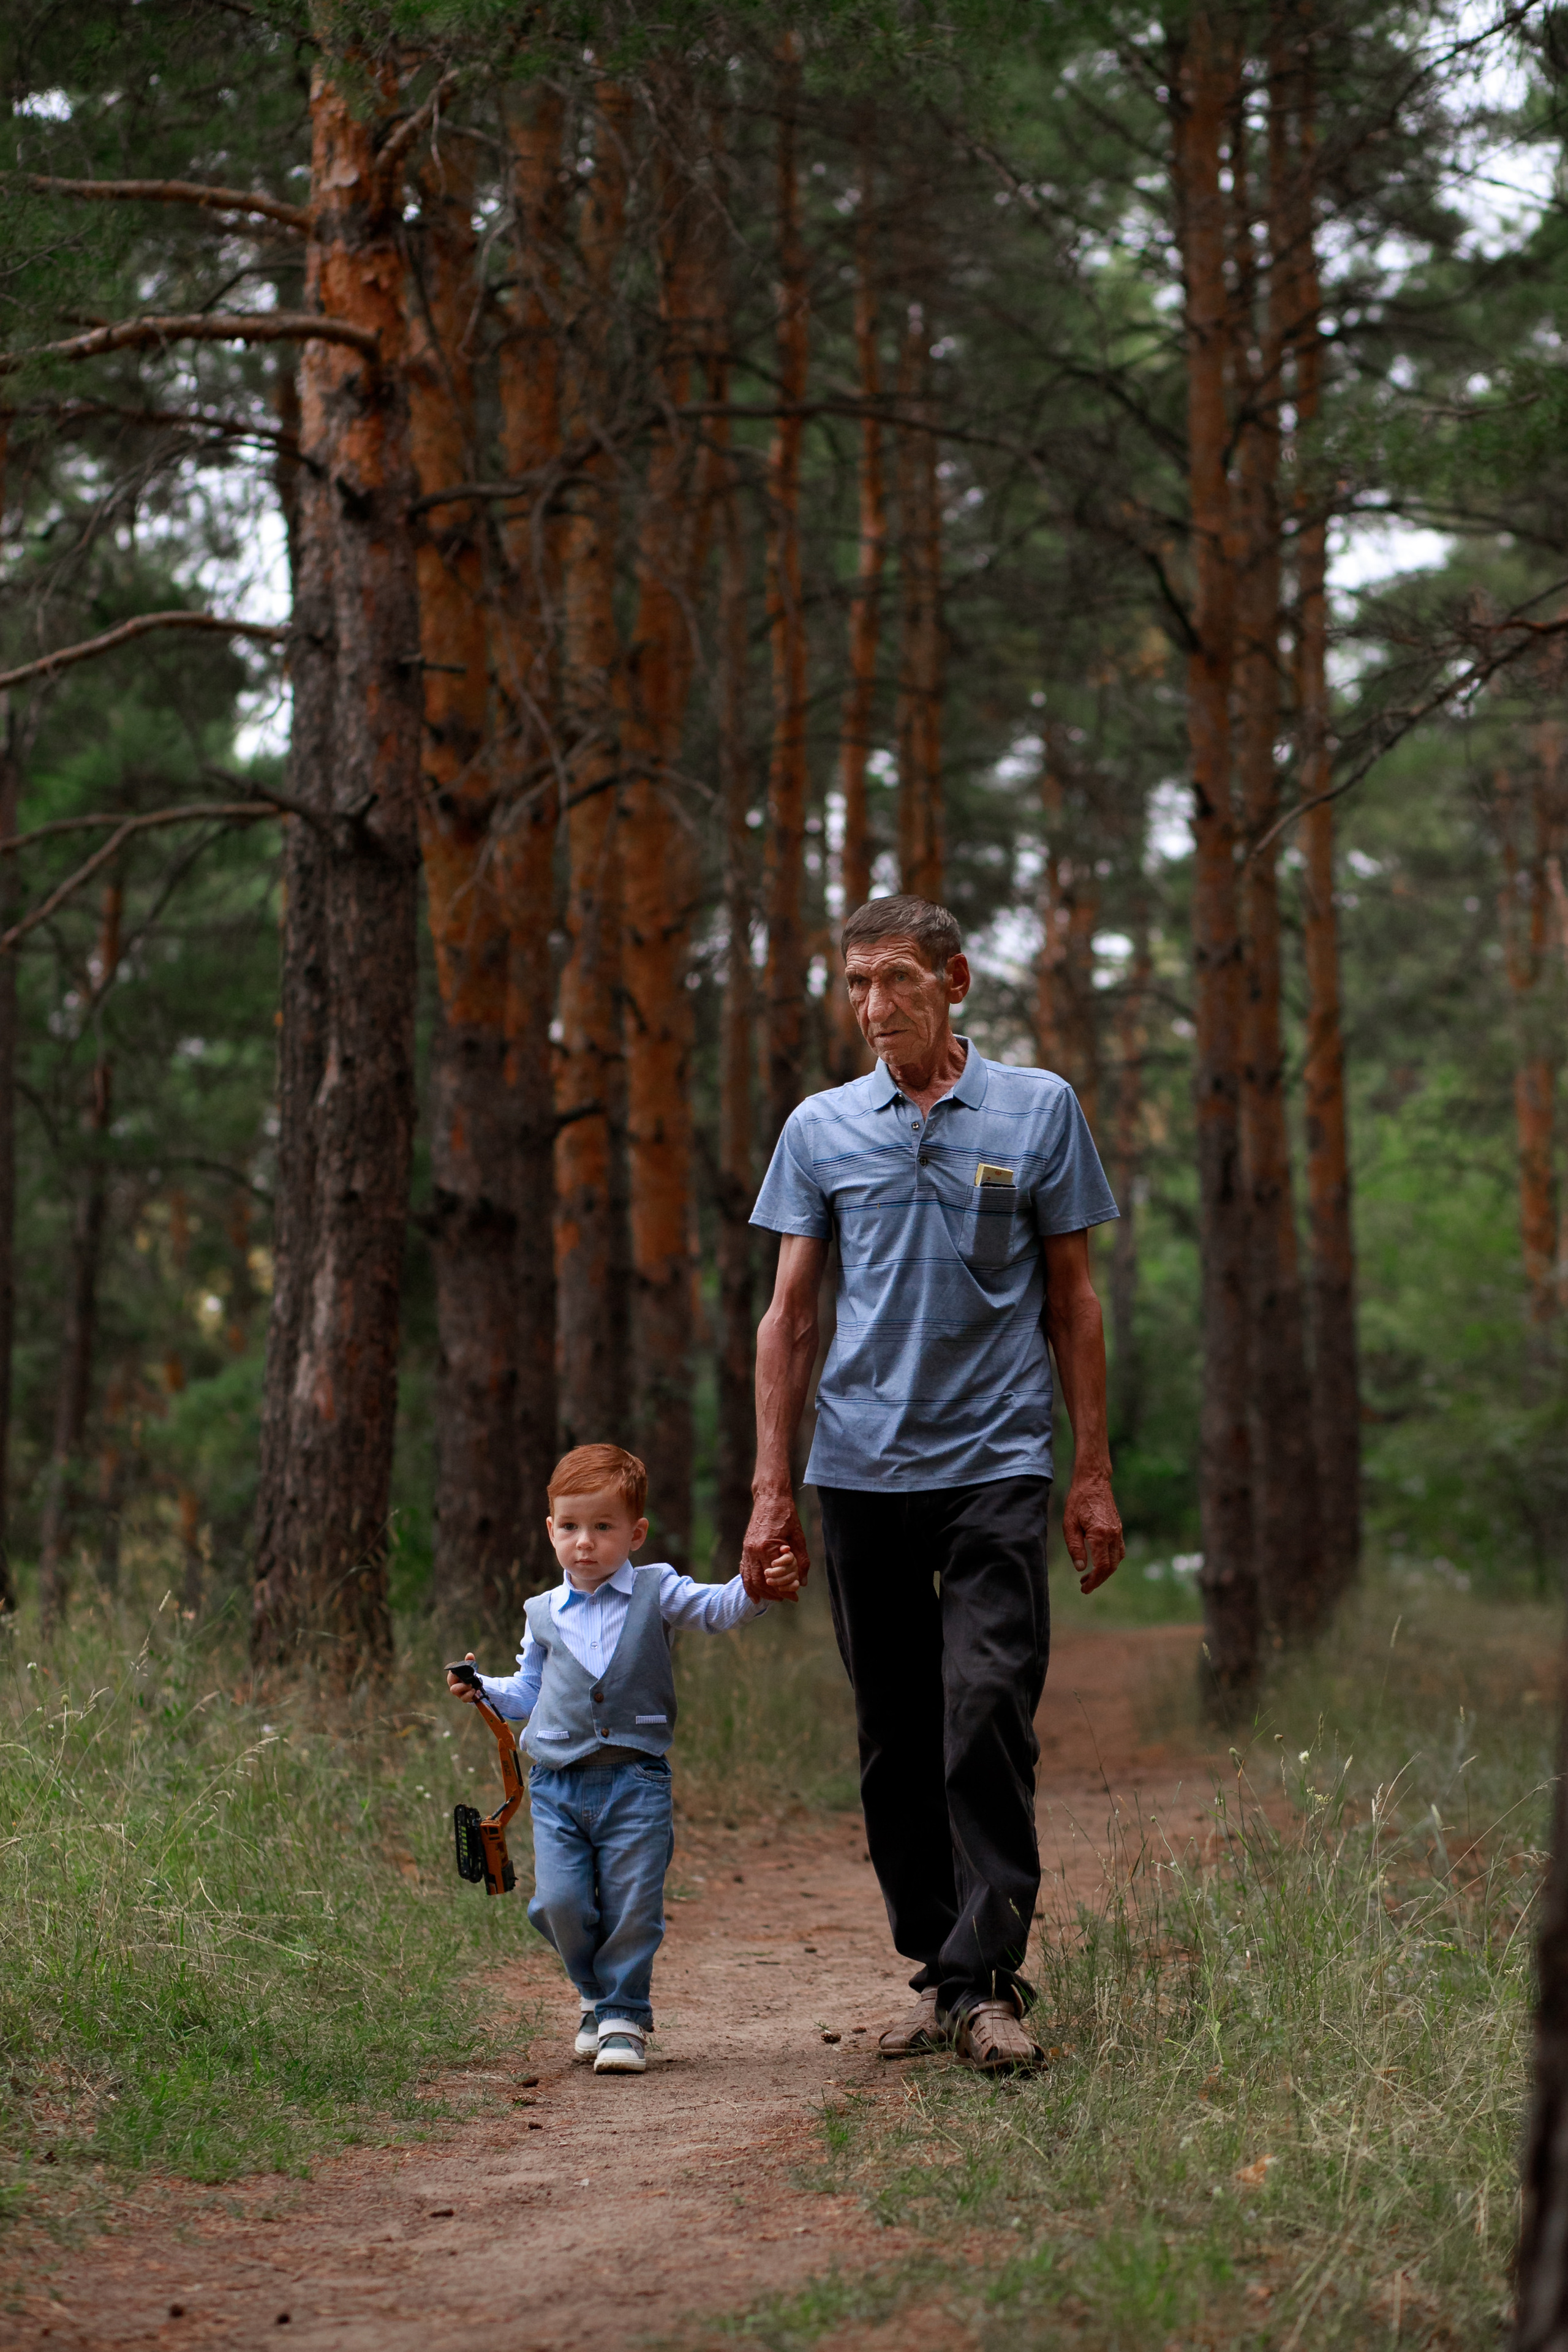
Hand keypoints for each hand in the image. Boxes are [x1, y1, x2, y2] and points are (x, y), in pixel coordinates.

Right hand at [445, 1650, 480, 1703]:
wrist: (474, 1684)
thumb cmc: (469, 1675)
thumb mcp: (470, 1668)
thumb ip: (469, 1662)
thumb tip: (470, 1655)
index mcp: (454, 1677)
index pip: (451, 1676)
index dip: (453, 1675)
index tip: (458, 1674)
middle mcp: (454, 1686)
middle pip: (452, 1688)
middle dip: (461, 1686)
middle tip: (469, 1684)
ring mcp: (459, 1693)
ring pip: (458, 1695)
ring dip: (466, 1691)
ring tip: (472, 1687)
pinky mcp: (464, 1698)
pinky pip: (464, 1699)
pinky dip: (470, 1695)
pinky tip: (475, 1691)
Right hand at [740, 1488, 808, 1603]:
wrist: (770, 1497)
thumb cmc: (786, 1515)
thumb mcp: (799, 1537)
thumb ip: (801, 1561)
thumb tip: (803, 1582)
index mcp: (768, 1547)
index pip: (776, 1577)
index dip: (786, 1589)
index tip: (795, 1596)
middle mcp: (754, 1550)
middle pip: (761, 1582)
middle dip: (774, 1594)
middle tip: (787, 1599)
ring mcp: (747, 1550)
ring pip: (750, 1579)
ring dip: (762, 1592)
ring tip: (774, 1598)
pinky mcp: (745, 1548)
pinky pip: (744, 1571)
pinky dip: (748, 1585)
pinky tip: (755, 1595)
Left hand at [1063, 1468, 1123, 1594]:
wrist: (1093, 1481)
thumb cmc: (1078, 1501)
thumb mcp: (1069, 1524)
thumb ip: (1075, 1547)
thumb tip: (1081, 1568)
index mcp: (1100, 1534)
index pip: (1101, 1566)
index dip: (1094, 1581)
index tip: (1084, 1588)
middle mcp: (1113, 1534)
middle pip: (1111, 1566)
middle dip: (1099, 1580)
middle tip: (1084, 1586)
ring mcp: (1118, 1531)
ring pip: (1117, 1560)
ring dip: (1105, 1571)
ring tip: (1089, 1576)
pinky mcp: (1118, 1528)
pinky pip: (1119, 1550)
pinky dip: (1111, 1560)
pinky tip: (1099, 1562)